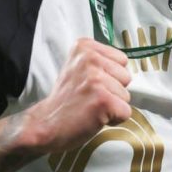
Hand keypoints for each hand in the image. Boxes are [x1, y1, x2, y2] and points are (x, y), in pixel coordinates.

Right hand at [23, 37, 131, 153]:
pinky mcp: (103, 100)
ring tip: (90, 106)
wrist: (45, 124)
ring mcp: (96, 79)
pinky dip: (114, 119)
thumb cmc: (66, 100)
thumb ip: (100, 63)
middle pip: (126, 76)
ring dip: (111, 105)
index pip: (121, 60)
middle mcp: (90, 58)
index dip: (110, 77)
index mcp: (85, 47)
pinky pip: (125, 112)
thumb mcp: (78, 69)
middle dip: (113, 90)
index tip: (90, 85)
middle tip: (90, 97)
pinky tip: (94, 117)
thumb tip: (127, 69)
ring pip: (126, 95)